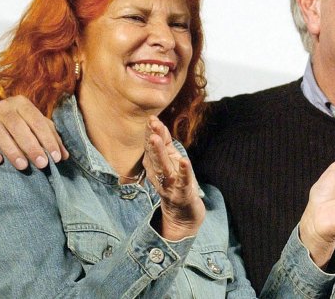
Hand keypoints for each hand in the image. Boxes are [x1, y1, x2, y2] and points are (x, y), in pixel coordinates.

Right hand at [0, 95, 68, 169]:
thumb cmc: (20, 125)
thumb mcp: (36, 127)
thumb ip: (51, 138)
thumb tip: (65, 156)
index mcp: (22, 104)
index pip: (38, 122)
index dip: (48, 140)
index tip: (56, 157)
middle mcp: (3, 107)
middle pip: (18, 127)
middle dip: (32, 147)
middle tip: (42, 164)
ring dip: (12, 150)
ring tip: (23, 166)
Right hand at [143, 116, 204, 240]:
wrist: (182, 216)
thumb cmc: (176, 185)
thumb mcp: (170, 162)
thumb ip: (165, 144)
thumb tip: (157, 124)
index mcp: (156, 167)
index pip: (152, 148)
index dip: (151, 133)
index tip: (151, 119)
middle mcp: (160, 175)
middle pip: (154, 156)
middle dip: (152, 140)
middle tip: (150, 125)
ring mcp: (170, 185)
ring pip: (163, 167)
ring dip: (159, 153)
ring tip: (156, 138)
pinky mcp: (182, 194)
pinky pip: (182, 181)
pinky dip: (183, 171)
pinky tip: (184, 160)